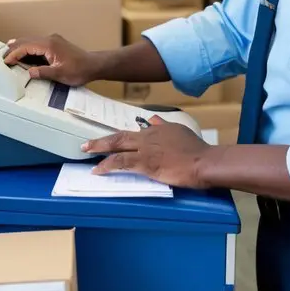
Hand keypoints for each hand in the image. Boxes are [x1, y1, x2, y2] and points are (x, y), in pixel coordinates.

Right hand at [4, 34, 97, 85]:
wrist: (94, 65)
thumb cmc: (79, 70)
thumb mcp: (60, 74)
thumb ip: (43, 72)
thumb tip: (29, 72)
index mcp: (49, 45)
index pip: (26, 47)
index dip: (14, 54)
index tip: (5, 61)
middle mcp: (50, 39)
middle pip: (27, 41)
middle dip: (14, 48)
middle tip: (2, 55)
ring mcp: (53, 40)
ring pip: (32, 41)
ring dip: (20, 46)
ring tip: (8, 52)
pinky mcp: (56, 44)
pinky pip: (38, 44)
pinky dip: (29, 48)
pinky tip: (24, 52)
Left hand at [83, 116, 213, 188]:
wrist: (202, 160)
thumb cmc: (195, 149)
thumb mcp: (179, 131)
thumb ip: (164, 126)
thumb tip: (153, 120)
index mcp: (157, 130)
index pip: (134, 132)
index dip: (120, 137)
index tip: (110, 141)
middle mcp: (148, 136)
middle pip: (120, 136)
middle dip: (102, 141)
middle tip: (87, 145)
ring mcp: (145, 149)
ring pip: (116, 146)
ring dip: (99, 149)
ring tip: (87, 154)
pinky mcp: (144, 162)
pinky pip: (120, 162)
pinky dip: (107, 165)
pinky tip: (98, 170)